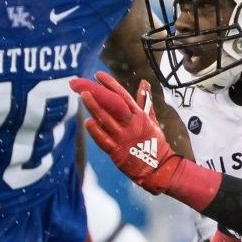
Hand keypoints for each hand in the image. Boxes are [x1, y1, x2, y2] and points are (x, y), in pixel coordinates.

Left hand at [74, 71, 219, 208]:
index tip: (98, 75)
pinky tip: (88, 122)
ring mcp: (123, 137)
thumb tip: (144, 82)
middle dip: (97, 93)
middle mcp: (131, 124)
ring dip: (94, 107)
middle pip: (113, 105)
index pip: (123, 96)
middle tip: (82, 84)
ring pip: (106, 119)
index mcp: (139, 115)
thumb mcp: (151, 118)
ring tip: (83, 96)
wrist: (158, 167)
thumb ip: (145, 101)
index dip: (111, 84)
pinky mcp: (117, 151)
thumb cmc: (154, 142)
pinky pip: (104, 139)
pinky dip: (96, 131)